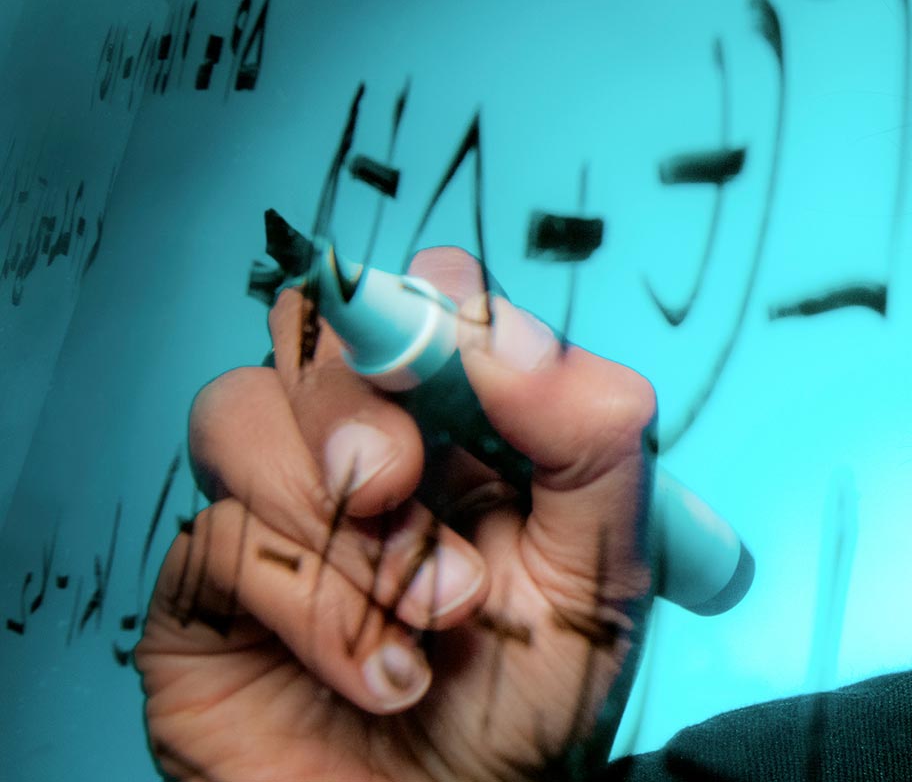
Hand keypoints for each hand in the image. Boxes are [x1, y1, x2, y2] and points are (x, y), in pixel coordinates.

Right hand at [135, 247, 655, 781]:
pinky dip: (314, 608)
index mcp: (461, 429)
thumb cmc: (528, 713)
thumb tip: (517, 334)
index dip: (430, 305)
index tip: (465, 355)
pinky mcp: (205, 591)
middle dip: (362, 407)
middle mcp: (359, 453)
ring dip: (341, 523)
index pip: (420, 301)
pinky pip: (218, 537)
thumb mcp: (603, 573)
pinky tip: (380, 675)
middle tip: (401, 486)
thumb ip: (593, 444)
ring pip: (238, 412)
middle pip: (313, 333)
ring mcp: (274, 511)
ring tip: (427, 616)